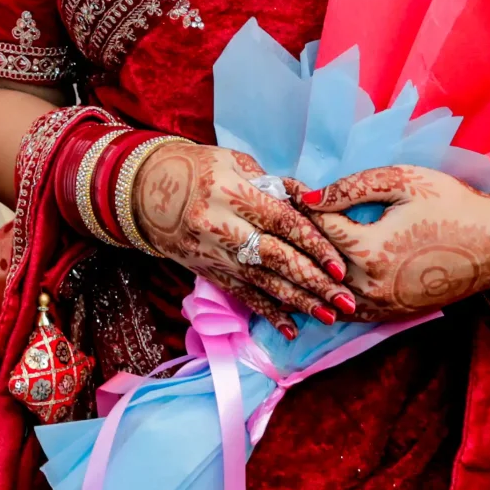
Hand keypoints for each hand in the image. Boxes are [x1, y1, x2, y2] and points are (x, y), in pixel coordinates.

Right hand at [128, 138, 355, 337]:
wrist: (143, 189)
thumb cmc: (197, 168)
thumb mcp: (234, 162)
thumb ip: (273, 185)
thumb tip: (312, 202)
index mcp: (231, 192)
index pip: (282, 222)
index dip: (313, 244)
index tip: (339, 265)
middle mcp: (221, 225)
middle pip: (275, 258)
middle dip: (314, 282)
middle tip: (346, 300)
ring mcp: (212, 252)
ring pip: (262, 281)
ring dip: (298, 302)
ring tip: (329, 317)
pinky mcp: (205, 270)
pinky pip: (240, 294)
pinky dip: (266, 312)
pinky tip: (290, 327)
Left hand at [295, 166, 489, 319]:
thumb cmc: (451, 204)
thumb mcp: (402, 182)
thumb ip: (351, 188)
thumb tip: (307, 196)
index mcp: (370, 251)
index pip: (315, 227)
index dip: (298, 202)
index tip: (283, 185)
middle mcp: (370, 287)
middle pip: (314, 262)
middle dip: (296, 234)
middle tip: (279, 210)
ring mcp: (380, 306)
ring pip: (326, 291)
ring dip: (310, 264)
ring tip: (296, 237)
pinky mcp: (390, 315)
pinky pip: (345, 307)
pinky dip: (329, 288)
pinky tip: (321, 267)